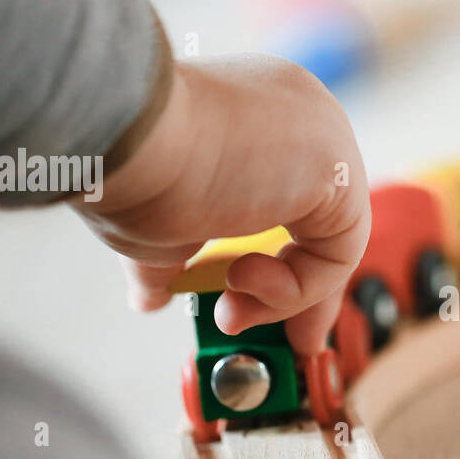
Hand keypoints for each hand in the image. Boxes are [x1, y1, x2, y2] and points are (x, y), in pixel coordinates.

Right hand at [73, 54, 369, 355]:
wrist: (120, 133)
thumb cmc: (124, 166)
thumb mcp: (150, 222)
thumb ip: (168, 257)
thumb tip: (149, 297)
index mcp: (255, 117)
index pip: (290, 201)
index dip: (280, 264)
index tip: (250, 310)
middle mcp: (298, 115)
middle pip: (323, 221)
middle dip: (301, 292)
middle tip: (286, 343)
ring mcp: (323, 134)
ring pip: (331, 241)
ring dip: (285, 298)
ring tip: (229, 312)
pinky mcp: (338, 165)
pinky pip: (338, 251)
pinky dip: (297, 288)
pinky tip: (243, 281)